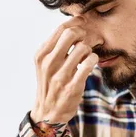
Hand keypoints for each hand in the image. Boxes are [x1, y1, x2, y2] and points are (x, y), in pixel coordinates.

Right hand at [30, 16, 97, 136]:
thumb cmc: (50, 83)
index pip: (61, 28)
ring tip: (87, 56)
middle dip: (84, 33)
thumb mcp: (45, 64)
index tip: (83, 25)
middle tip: (88, 40)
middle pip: (71, 33)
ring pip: (82, 47)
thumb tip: (73, 25)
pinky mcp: (73, 86)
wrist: (48, 113)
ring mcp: (60, 75)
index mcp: (41, 55)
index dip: (76, 23)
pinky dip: (93, 60)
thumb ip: (55, 46)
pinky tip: (91, 63)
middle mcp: (49, 63)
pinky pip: (90, 63)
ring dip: (89, 49)